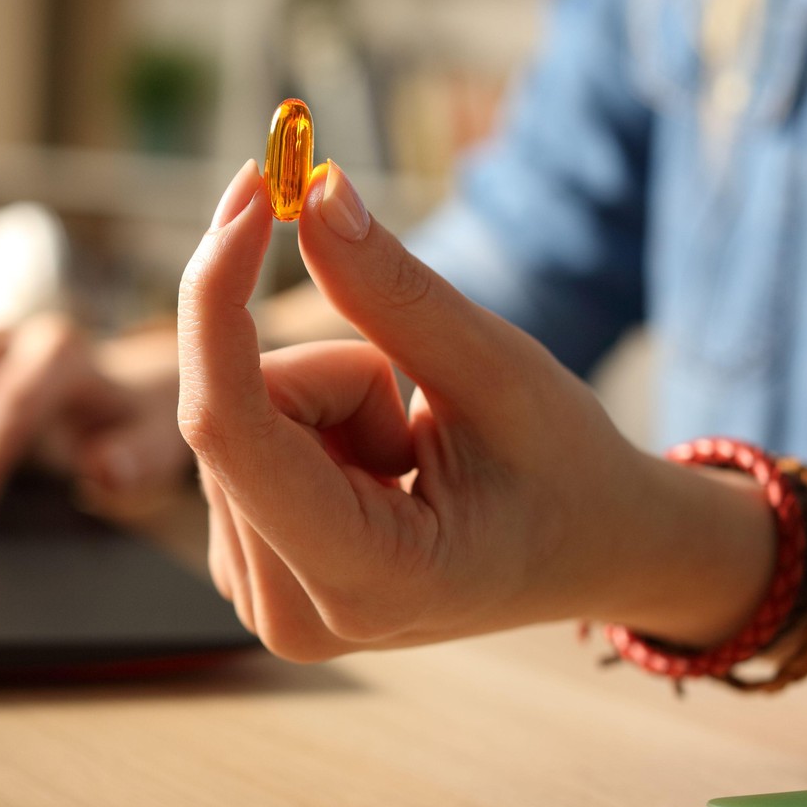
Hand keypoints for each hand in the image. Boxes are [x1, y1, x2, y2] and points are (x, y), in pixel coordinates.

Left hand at [178, 159, 726, 660]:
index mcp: (367, 581)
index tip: (248, 191)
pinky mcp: (247, 567)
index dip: (218, 300)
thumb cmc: (563, 469)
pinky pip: (236, 440)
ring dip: (323, 403)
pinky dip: (304, 426)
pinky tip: (375, 472)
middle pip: (239, 410)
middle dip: (328, 371)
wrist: (588, 552)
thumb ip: (393, 289)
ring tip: (410, 456)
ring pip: (235, 418)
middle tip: (420, 415)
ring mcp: (259, 599)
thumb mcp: (497, 368)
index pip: (230, 430)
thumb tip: (311, 193)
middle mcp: (292, 614)